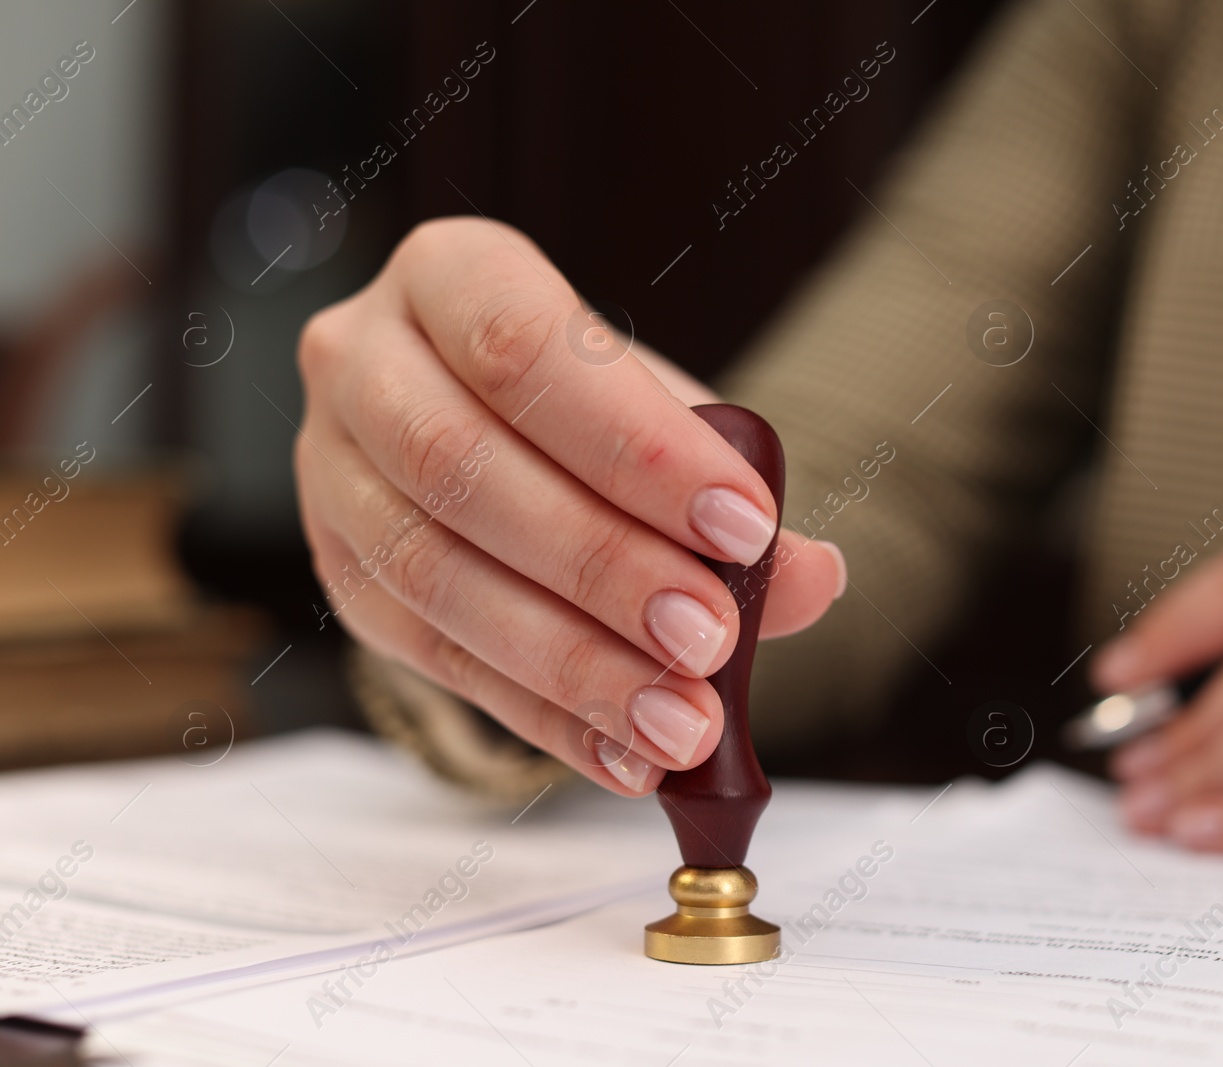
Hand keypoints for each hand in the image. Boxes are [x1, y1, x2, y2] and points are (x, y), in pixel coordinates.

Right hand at [294, 218, 845, 795]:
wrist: (518, 433)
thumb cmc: (595, 408)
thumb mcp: (668, 417)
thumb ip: (738, 490)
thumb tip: (811, 576)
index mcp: (448, 274)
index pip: (521, 349)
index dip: (634, 445)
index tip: (744, 526)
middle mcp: (362, 360)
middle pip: (462, 467)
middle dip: (601, 565)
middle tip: (712, 638)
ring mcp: (331, 473)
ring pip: (432, 575)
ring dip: (571, 664)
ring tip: (680, 721)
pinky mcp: (342, 576)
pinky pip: (433, 663)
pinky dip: (543, 718)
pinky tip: (625, 754)